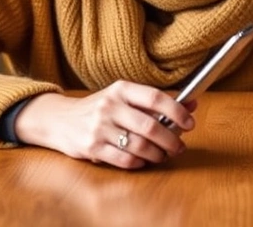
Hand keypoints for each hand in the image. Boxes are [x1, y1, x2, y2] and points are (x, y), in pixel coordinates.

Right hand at [14, 80, 196, 168]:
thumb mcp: (124, 97)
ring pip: (140, 146)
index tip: (190, 123)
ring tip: (163, 155)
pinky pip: (125, 159)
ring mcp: (99, 128)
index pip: (155, 98)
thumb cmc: (100, 108)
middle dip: (171, 140)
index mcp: (121, 89)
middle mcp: (110, 106)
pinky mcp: (92, 147)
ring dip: (158, 154)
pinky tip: (144, 160)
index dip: (177, 111)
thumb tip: (192, 104)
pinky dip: (140, 162)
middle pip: (150, 126)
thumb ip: (156, 102)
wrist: (59, 119)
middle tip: (179, 146)